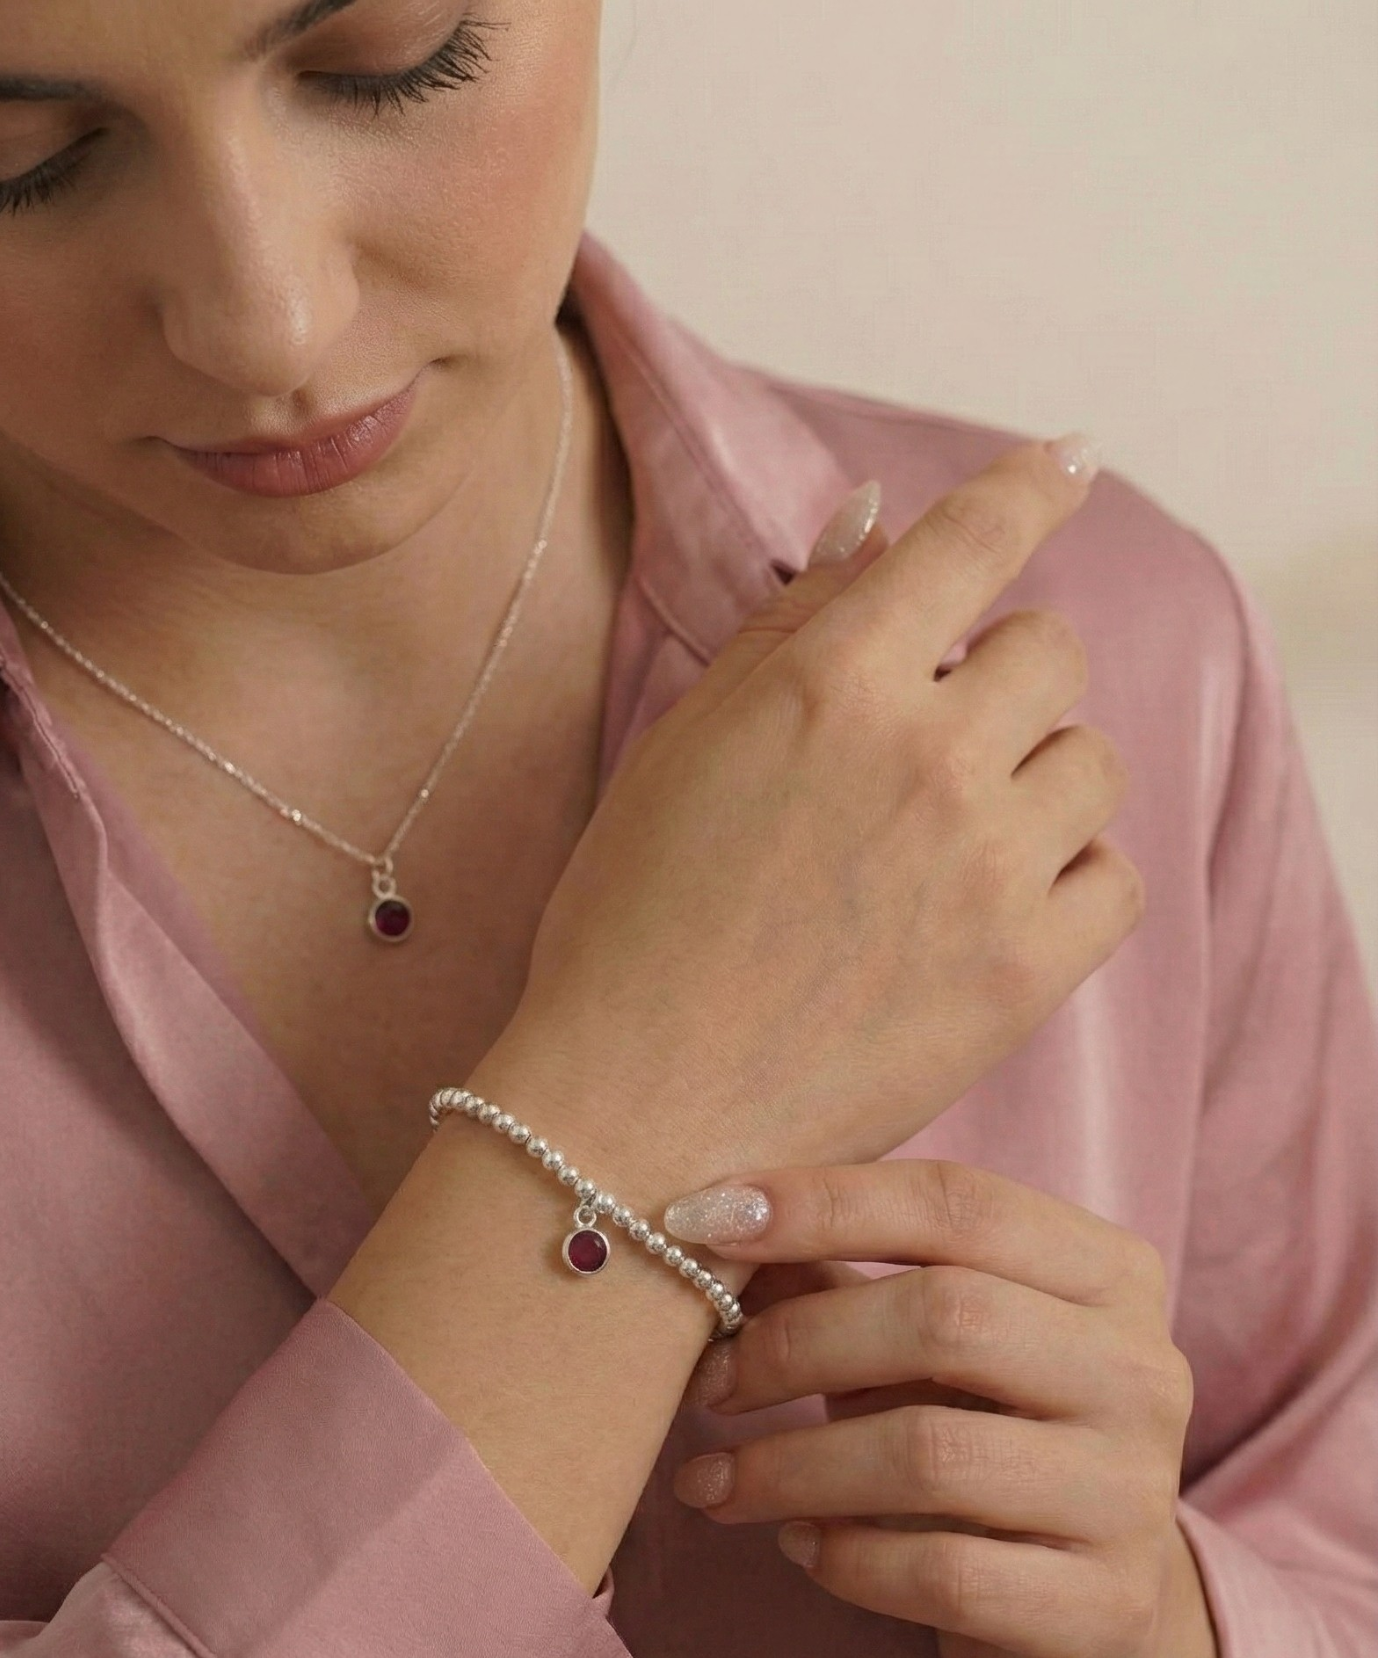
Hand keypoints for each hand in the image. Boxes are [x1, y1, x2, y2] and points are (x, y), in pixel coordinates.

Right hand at [488, 438, 1143, 1202]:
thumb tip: (875, 527)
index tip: (1069, 462)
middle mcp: (928, 754)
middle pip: (1050, 649)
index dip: (1032, 485)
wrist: (637, 1109)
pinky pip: (1114, 876)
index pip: (974, 539)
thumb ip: (790, 626)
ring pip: (1092, 759)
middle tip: (930, 743)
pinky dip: (1065, 877)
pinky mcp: (1029, 970)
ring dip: (1034, 777)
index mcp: (832, 683)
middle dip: (999, 677)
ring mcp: (989, 865)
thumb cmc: (629, 923)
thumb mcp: (680, 749)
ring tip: (951, 840)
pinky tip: (986, 907)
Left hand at [665, 1161, 1225, 1657]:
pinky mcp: (1103, 1610)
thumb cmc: (977, 1435)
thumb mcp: (912, 1342)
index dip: (821, 1201)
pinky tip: (796, 1546)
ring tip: (713, 1482)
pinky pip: (943, 1573)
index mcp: (1103, 1272)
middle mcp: (1139, 1369)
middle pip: (945, 1317)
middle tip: (706, 1384)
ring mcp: (1131, 1493)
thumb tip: (705, 1220)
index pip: (956, 1201)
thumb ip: (829, 1274)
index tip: (698, 1218)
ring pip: (931, 1454)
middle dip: (795, 1344)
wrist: (1087, 1621)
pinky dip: (843, 1558)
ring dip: (791, 1465)